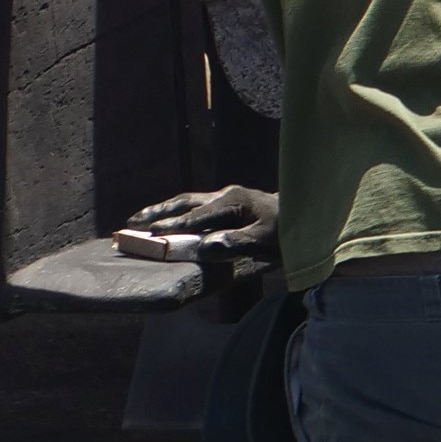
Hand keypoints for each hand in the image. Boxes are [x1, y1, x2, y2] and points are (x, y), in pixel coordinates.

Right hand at [116, 184, 277, 259]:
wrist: (308, 215)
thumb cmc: (288, 230)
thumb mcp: (265, 240)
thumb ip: (236, 243)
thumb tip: (206, 247)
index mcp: (235, 200)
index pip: (198, 215)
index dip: (174, 226)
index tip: (151, 235)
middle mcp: (227, 194)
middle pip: (186, 201)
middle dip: (159, 212)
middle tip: (132, 223)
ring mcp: (226, 196)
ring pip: (188, 201)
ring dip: (164, 210)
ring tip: (138, 220)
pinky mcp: (226, 203)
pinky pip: (196, 206)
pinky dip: (177, 212)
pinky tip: (166, 220)